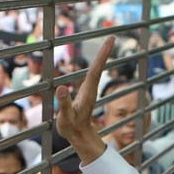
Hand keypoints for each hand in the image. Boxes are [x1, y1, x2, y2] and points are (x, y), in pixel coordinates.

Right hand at [55, 36, 114, 164]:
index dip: (101, 57)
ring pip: (97, 70)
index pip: (95, 71)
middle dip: (104, 52)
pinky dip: (97, 64)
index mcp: (87, 93)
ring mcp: (90, 90)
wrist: (80, 136)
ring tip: (108, 43)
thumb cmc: (71, 128)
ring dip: (102, 56)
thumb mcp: (65, 118)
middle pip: (99, 67)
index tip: (109, 44)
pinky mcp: (87, 91)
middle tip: (112, 37)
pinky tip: (98, 60)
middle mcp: (91, 89)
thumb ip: (64, 104)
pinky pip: (93, 74)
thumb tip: (62, 88)